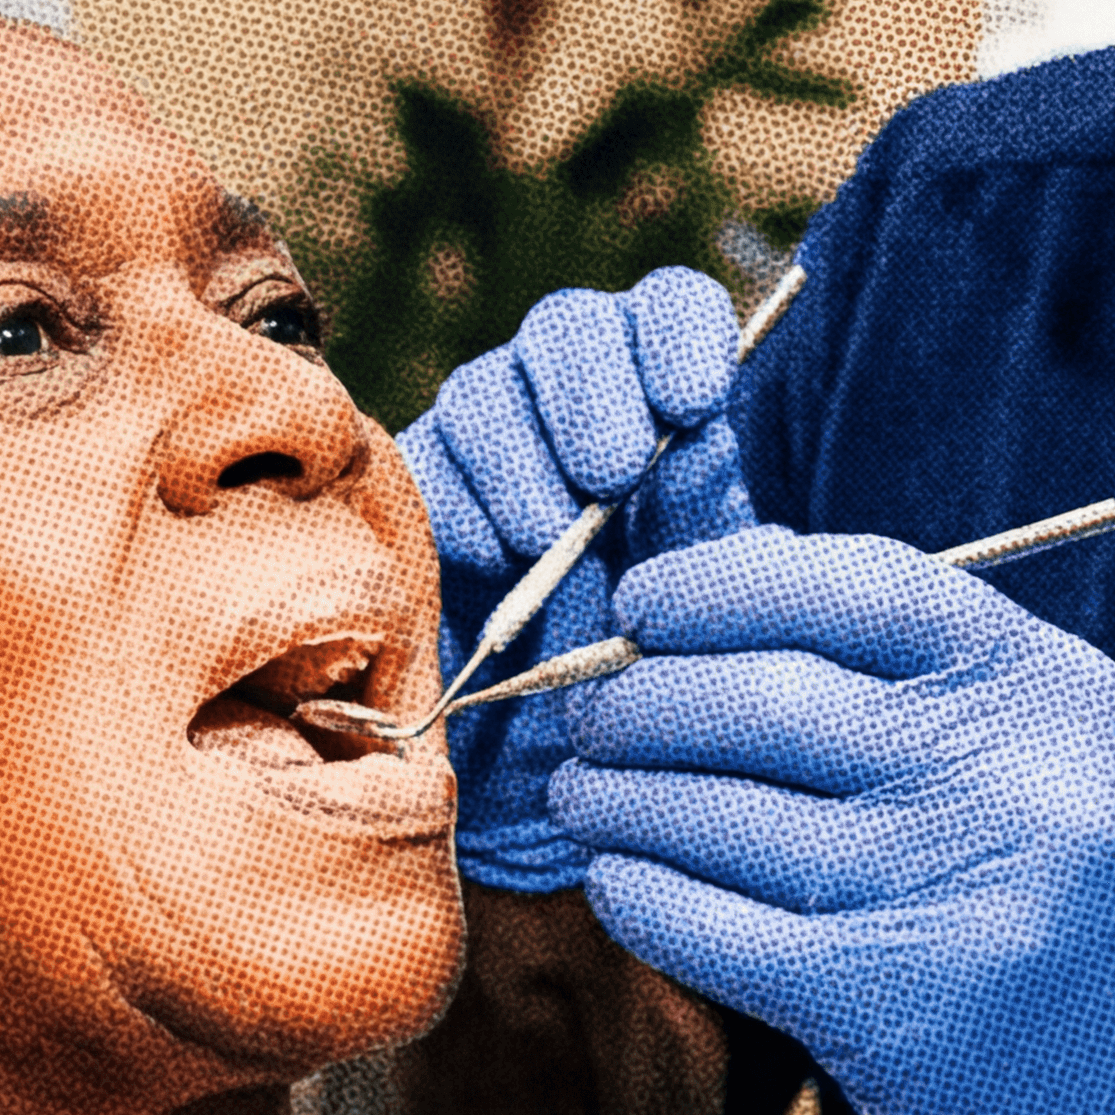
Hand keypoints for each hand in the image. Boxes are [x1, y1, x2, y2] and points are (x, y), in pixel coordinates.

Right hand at [394, 271, 752, 890]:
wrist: (551, 801)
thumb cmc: (649, 695)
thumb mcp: (701, 615)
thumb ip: (705, 527)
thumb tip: (703, 432)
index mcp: (661, 411)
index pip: (670, 313)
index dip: (680, 331)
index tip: (696, 401)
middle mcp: (567, 413)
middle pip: (570, 327)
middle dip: (594, 387)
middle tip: (615, 474)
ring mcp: (480, 454)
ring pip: (487, 385)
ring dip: (523, 454)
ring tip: (549, 539)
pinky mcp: (408, 509)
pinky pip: (413, 463)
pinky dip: (456, 501)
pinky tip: (489, 558)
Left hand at [552, 529, 1114, 1114]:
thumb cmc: (1066, 890)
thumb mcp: (1041, 745)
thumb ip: (903, 662)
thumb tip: (709, 588)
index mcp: (1047, 688)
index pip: (858, 585)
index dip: (723, 583)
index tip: (644, 603)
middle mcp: (1006, 778)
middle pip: (764, 695)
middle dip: (639, 692)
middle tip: (583, 703)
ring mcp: (945, 892)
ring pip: (716, 811)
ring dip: (616, 792)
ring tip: (581, 787)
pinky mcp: (883, 1005)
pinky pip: (707, 926)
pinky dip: (637, 892)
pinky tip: (616, 875)